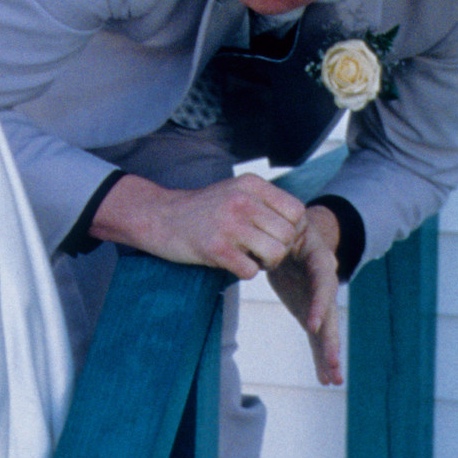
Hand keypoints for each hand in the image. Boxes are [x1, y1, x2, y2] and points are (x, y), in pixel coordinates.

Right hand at [92, 173, 305, 279]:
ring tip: (248, 256)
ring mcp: (228, 224)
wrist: (158, 217)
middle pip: (288, 235)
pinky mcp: (215, 248)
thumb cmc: (201, 209)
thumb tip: (299, 227)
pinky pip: (251, 271)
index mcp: (250, 184)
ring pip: (275, 254)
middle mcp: (242, 201)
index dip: (291, 229)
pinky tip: (231, 262)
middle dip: (279, 249)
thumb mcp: (235, 191)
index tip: (273, 235)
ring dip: (265, 263)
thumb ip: (265, 203)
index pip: (296, 211)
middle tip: (260, 250)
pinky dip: (245, 272)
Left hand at [268, 205, 344, 385]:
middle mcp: (325, 286)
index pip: (322, 286)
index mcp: (320, 263)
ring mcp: (319, 303)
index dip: (318, 305)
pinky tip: (326, 378)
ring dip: (328, 356)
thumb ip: (285, 235)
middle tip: (333, 366)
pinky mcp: (311, 313)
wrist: (296, 236)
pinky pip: (317, 338)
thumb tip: (281, 240)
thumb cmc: (289, 229)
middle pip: (330, 317)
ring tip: (333, 379)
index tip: (312, 324)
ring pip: (327, 332)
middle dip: (331, 342)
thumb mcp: (289, 226)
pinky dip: (320, 357)